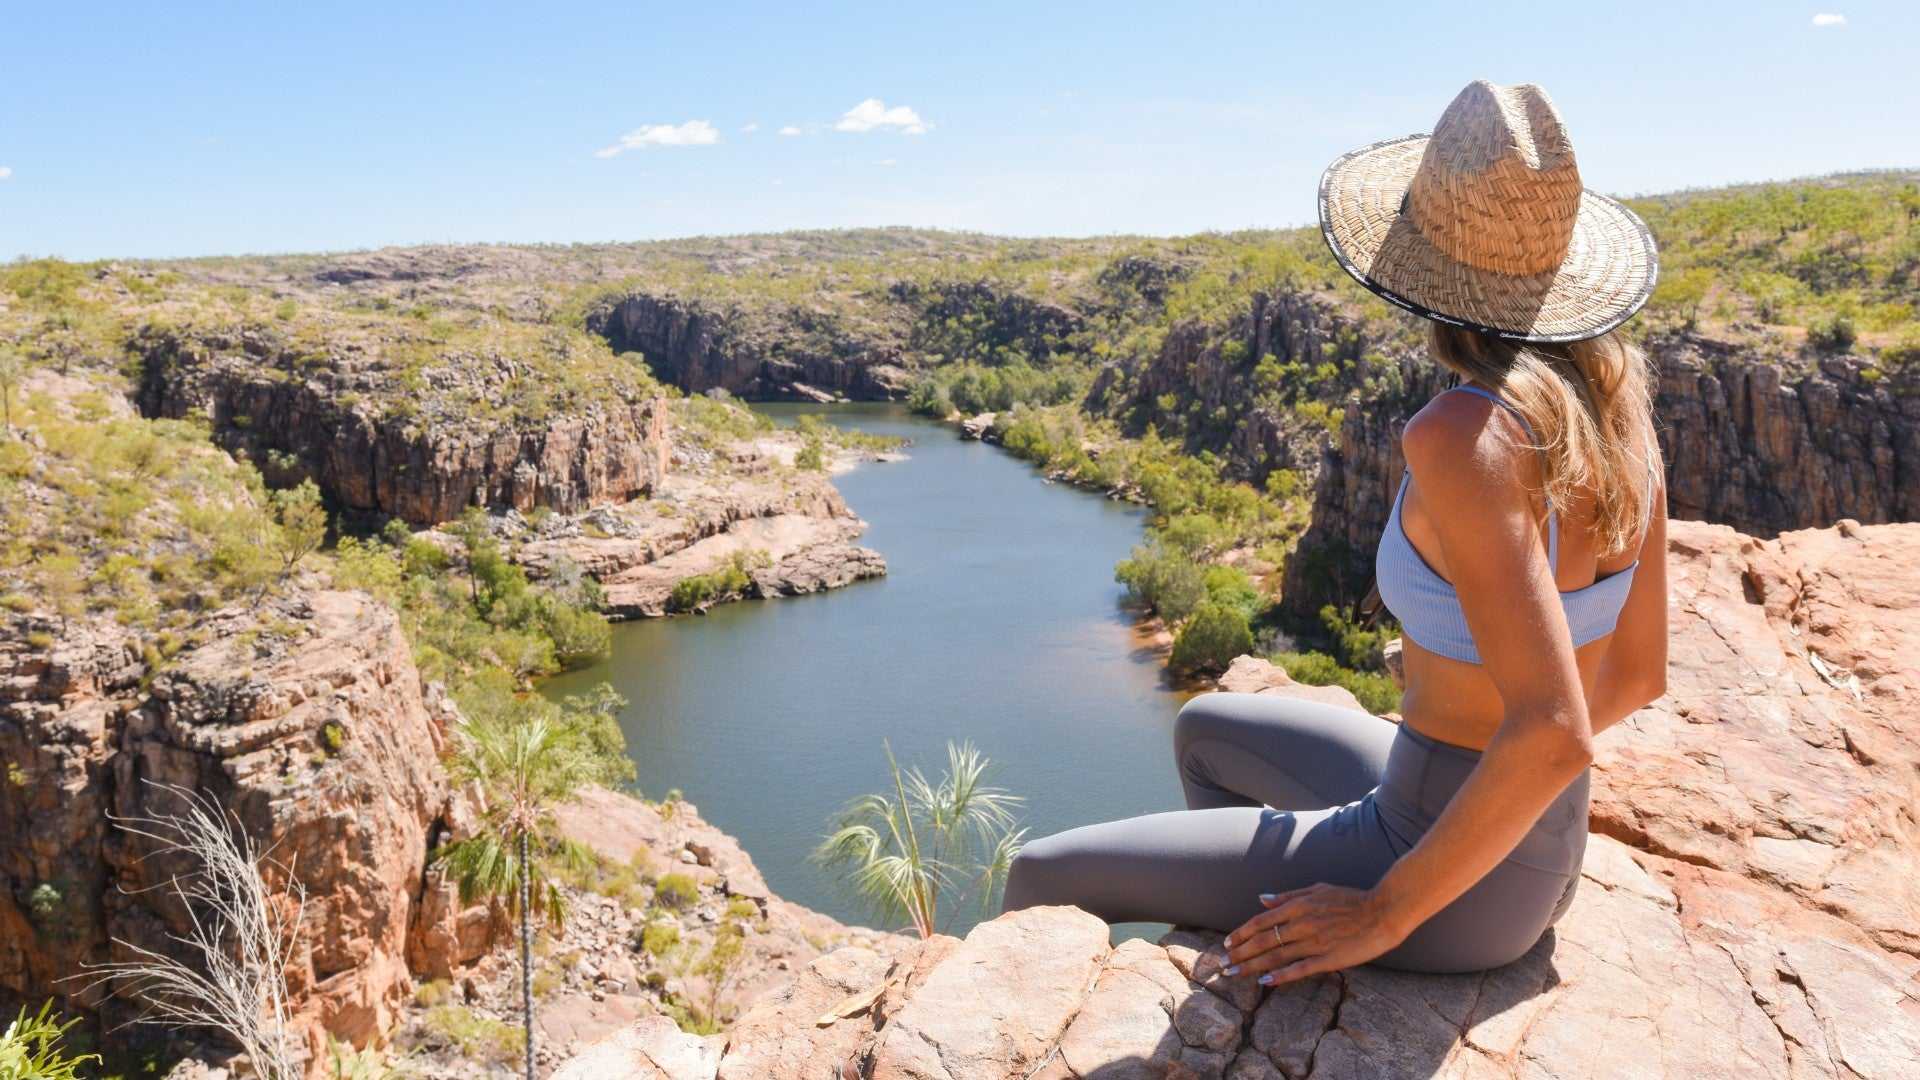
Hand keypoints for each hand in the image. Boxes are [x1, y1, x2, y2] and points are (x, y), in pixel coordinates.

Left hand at [1220, 884, 1409, 986]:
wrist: (1383, 910)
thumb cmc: (1351, 898)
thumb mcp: (1317, 888)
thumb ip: (1288, 895)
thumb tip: (1261, 898)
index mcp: (1298, 905)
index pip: (1260, 921)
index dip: (1241, 933)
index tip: (1227, 943)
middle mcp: (1301, 924)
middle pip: (1263, 941)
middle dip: (1239, 953)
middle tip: (1222, 964)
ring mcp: (1314, 942)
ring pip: (1276, 956)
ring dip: (1251, 966)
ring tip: (1234, 974)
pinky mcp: (1329, 958)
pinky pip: (1300, 969)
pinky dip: (1281, 975)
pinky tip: (1265, 981)